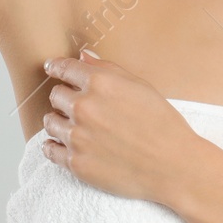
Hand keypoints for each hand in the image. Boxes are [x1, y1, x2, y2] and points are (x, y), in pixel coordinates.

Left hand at [40, 49, 205, 205]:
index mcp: (99, 83)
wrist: (173, 166)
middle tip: (77, 104)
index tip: (51, 68)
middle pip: (55, 96)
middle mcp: (83, 107)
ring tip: (73, 126)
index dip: (56, 67)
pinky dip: (54, 146)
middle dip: (64, 97)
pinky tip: (61, 145)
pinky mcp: (76, 163)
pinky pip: (50, 150)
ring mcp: (77, 137)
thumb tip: (83, 57)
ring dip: (59, 121)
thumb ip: (107, 69)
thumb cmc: (163, 125)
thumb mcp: (141, 87)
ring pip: (50, 122)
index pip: (64, 69)